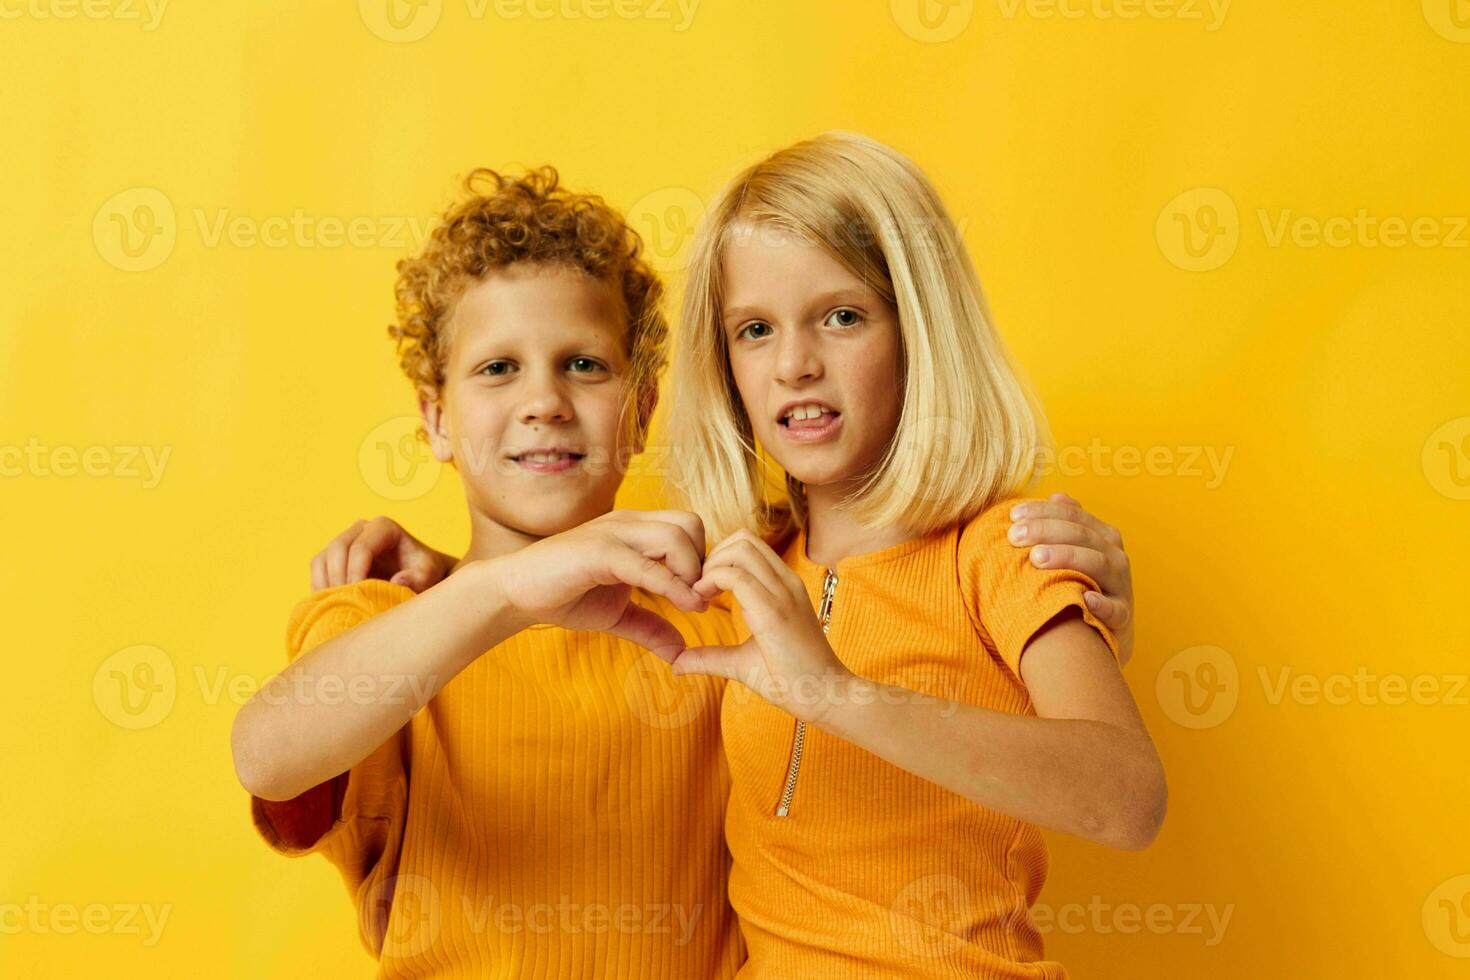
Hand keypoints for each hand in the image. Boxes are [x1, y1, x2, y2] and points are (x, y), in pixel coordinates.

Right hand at [310, 516, 455, 592]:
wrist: (417, 575)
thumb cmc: (424, 573)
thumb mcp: (429, 574)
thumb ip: (420, 578)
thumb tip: (397, 581)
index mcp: (384, 528)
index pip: (361, 548)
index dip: (356, 573)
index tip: (360, 597)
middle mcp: (361, 529)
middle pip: (337, 549)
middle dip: (339, 578)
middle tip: (346, 604)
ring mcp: (345, 541)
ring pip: (322, 559)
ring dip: (325, 584)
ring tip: (337, 607)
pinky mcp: (333, 557)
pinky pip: (317, 570)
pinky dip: (320, 588)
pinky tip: (331, 606)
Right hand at [492, 510, 710, 661]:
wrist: (516, 592)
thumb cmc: (565, 596)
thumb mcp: (617, 614)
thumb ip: (650, 627)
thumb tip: (681, 652)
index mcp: (635, 530)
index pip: (689, 526)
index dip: (703, 559)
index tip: (702, 595)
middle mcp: (628, 523)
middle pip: (690, 524)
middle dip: (703, 561)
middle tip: (698, 597)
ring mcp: (613, 533)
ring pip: (675, 537)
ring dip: (691, 572)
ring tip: (690, 604)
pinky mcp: (598, 552)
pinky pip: (646, 565)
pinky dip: (671, 586)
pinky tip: (684, 609)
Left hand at [672, 530, 851, 724]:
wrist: (826, 697)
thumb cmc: (790, 680)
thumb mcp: (741, 662)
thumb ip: (710, 657)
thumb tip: (676, 664)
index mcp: (784, 586)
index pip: (749, 545)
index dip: (719, 558)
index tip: (704, 589)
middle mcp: (786, 582)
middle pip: (742, 538)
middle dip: (712, 556)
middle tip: (699, 590)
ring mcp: (782, 593)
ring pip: (740, 548)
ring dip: (711, 566)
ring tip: (701, 596)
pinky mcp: (774, 612)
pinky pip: (737, 576)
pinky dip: (711, 582)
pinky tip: (704, 604)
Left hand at [1008, 492, 1134, 664]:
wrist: (1103, 635)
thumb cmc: (1080, 586)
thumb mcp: (1078, 552)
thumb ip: (1067, 524)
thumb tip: (1055, 496)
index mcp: (1102, 537)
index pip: (1072, 516)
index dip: (1042, 512)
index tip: (1012, 515)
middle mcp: (1114, 556)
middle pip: (1082, 535)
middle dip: (1046, 531)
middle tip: (1015, 536)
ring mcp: (1120, 586)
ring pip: (1099, 564)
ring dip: (1067, 557)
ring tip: (1036, 558)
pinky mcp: (1122, 617)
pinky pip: (1115, 610)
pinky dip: (1101, 604)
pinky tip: (1084, 598)